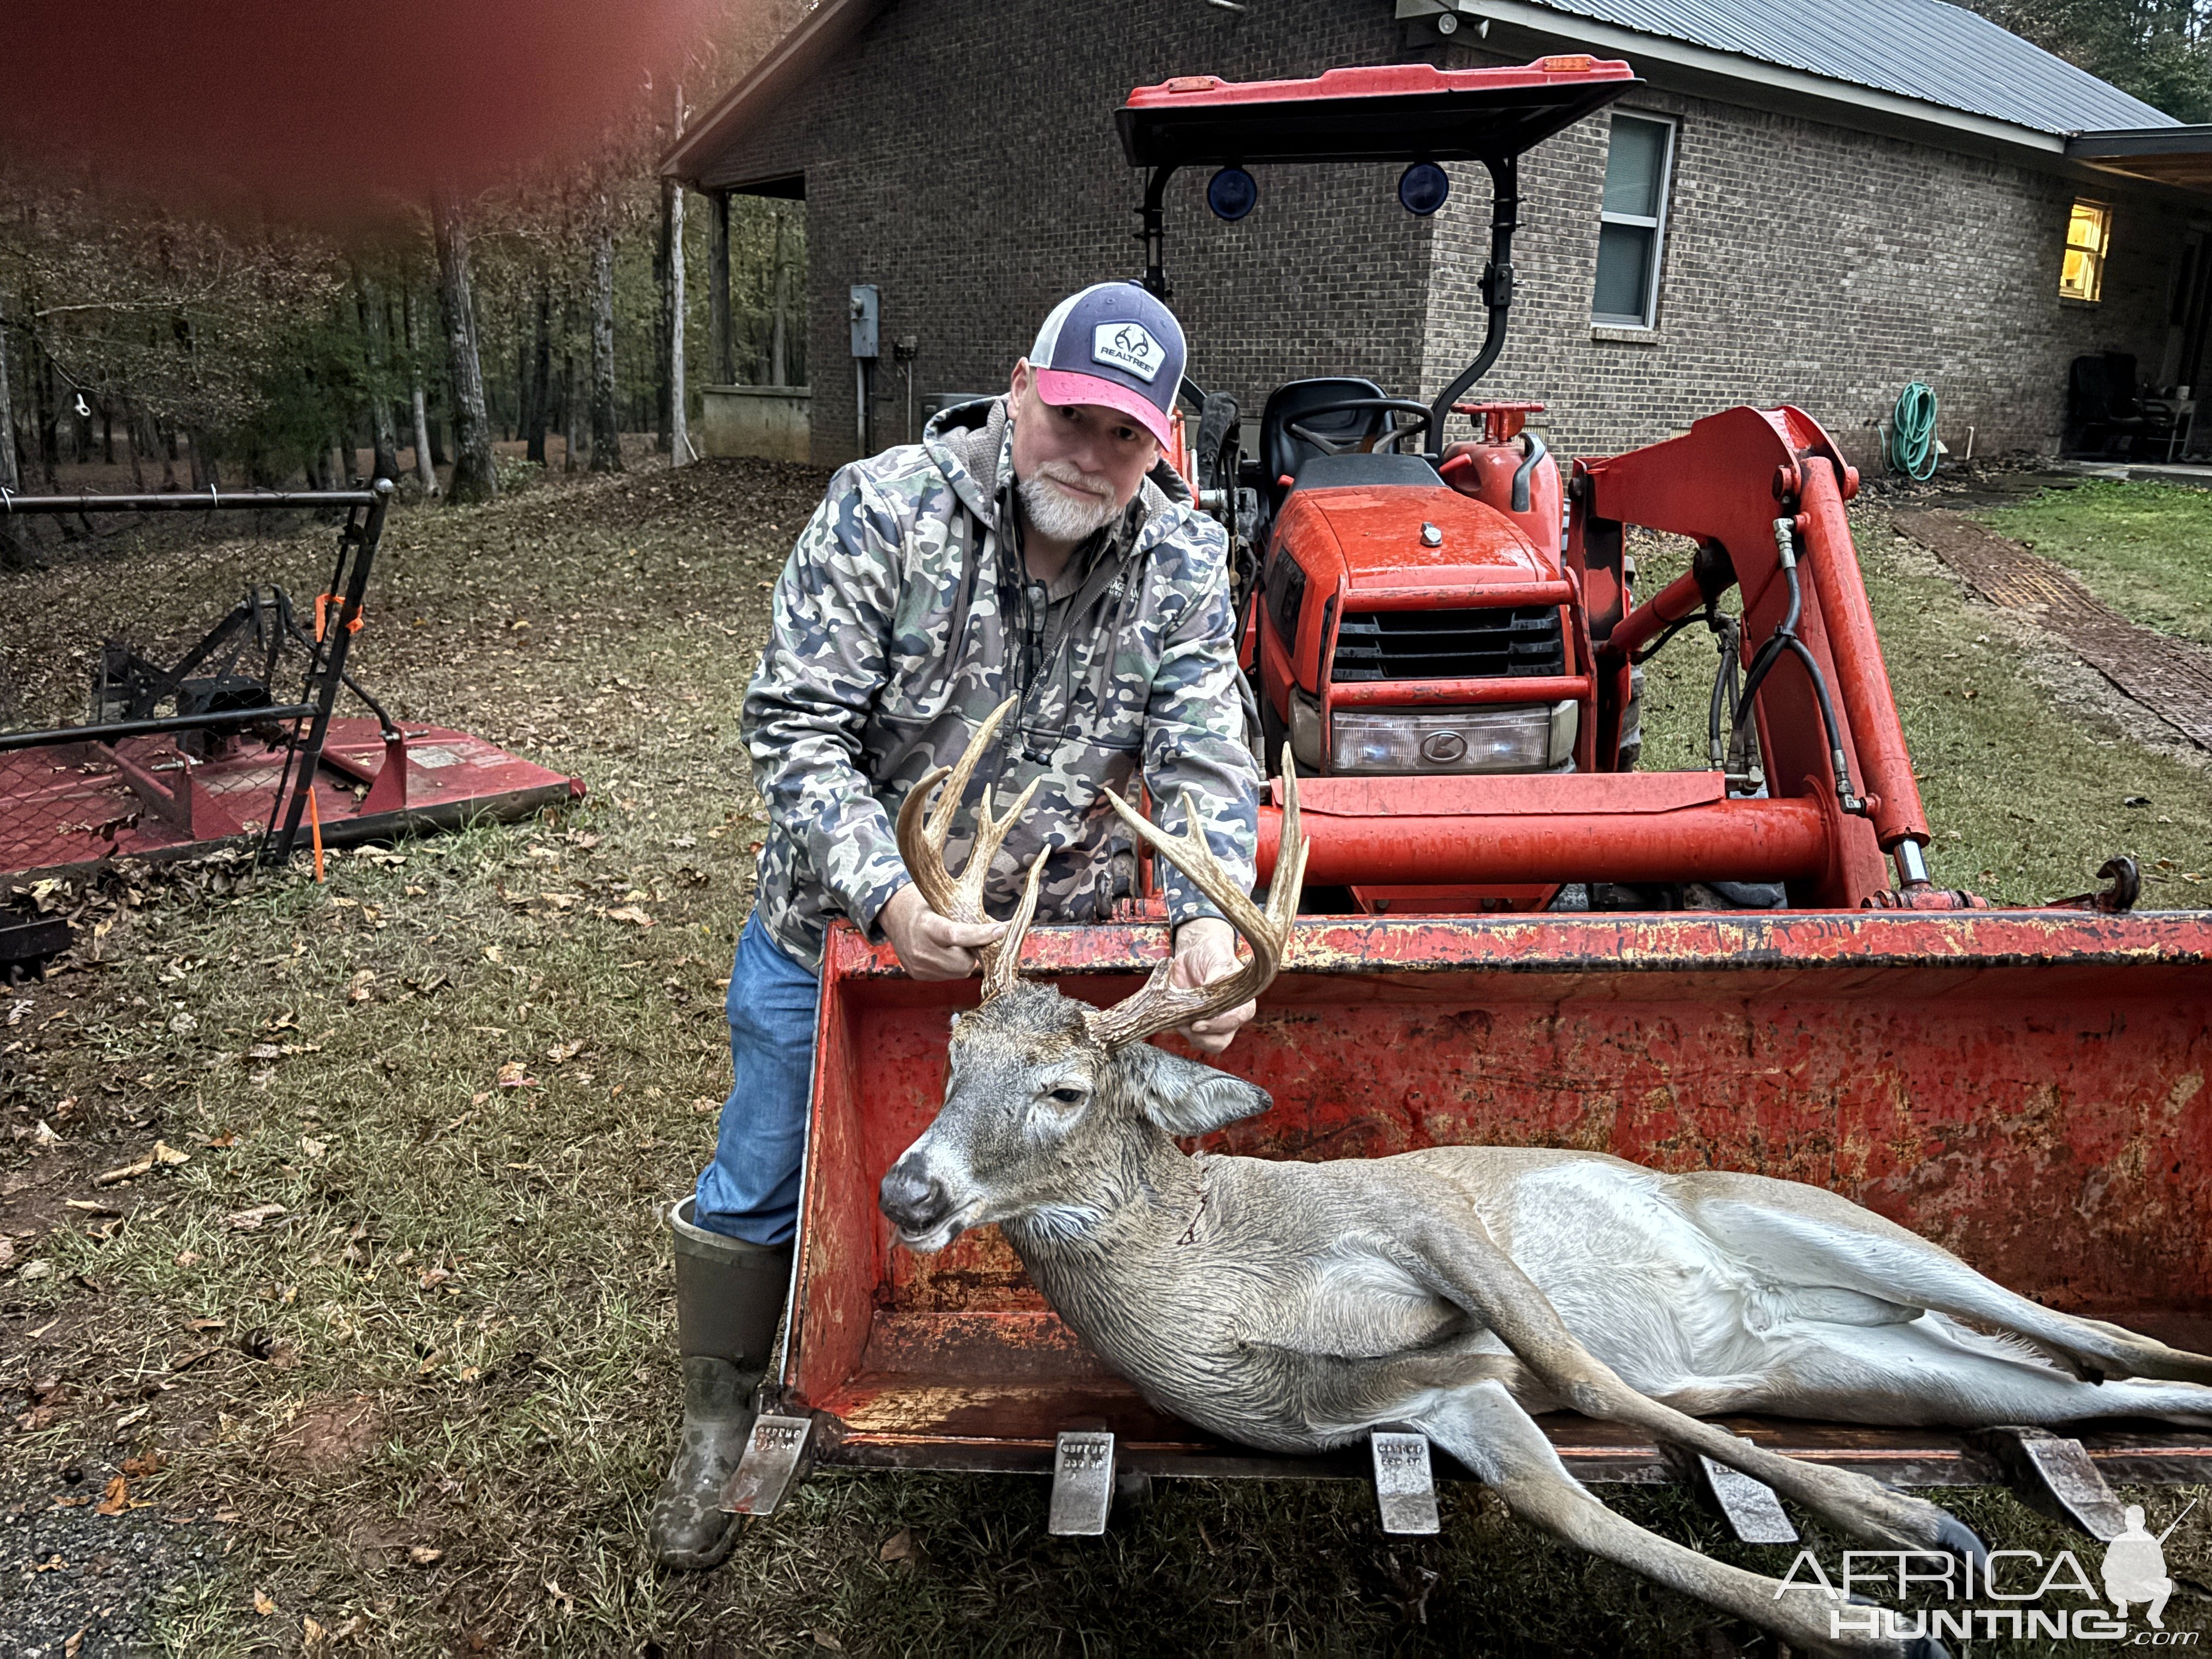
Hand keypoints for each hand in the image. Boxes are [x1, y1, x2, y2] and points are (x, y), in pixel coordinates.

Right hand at [879, 883, 1005, 981]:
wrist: (894, 914)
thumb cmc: (923, 904)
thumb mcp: (942, 903)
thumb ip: (965, 918)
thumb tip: (999, 928)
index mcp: (925, 925)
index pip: (957, 935)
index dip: (981, 935)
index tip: (1001, 929)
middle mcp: (920, 949)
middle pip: (963, 961)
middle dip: (975, 951)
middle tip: (974, 937)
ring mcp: (918, 966)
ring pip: (960, 971)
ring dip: (966, 959)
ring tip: (957, 944)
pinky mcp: (918, 975)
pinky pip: (949, 976)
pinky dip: (954, 966)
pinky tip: (946, 952)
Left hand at [1169, 916, 1253, 1054]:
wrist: (1195, 955)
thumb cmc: (1212, 954)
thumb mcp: (1218, 959)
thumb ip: (1218, 975)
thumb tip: (1212, 988)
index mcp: (1243, 1004)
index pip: (1234, 1021)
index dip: (1216, 1025)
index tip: (1197, 1024)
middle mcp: (1230, 1019)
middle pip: (1219, 1042)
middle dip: (1200, 1036)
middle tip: (1184, 1022)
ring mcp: (1212, 1025)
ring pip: (1202, 1043)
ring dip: (1186, 1032)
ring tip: (1177, 1012)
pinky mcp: (1194, 1025)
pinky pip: (1188, 1036)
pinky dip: (1178, 1028)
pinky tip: (1173, 1012)